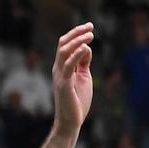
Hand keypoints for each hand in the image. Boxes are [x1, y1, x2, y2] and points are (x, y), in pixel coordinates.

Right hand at [52, 22, 95, 137]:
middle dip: (76, 32)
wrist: (70, 121)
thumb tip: (86, 48)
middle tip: (90, 26)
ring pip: (64, 51)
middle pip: (64, 43)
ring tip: (90, 34)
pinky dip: (76, 54)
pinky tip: (85, 47)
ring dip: (77, 40)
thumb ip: (83, 63)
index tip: (90, 27)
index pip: (67, 45)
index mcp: (62, 66)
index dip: (77, 34)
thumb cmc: (77, 101)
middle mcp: (58, 68)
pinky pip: (68, 65)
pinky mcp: (63, 83)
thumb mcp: (83, 77)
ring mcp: (59, 75)